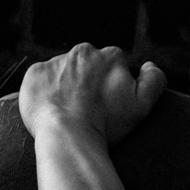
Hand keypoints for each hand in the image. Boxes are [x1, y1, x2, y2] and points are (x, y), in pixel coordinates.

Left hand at [19, 44, 165, 147]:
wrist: (68, 137)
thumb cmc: (106, 125)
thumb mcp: (143, 105)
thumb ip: (155, 80)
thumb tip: (149, 66)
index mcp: (110, 55)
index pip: (112, 68)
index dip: (109, 89)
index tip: (105, 107)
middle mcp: (83, 52)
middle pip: (86, 67)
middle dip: (86, 84)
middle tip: (85, 112)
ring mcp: (56, 62)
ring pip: (62, 73)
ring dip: (64, 88)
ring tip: (66, 115)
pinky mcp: (34, 75)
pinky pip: (39, 81)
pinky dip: (43, 93)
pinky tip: (49, 112)